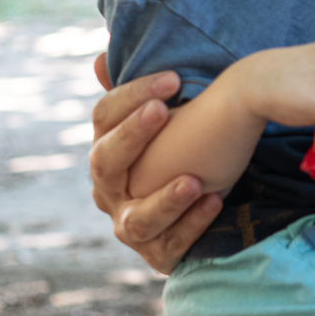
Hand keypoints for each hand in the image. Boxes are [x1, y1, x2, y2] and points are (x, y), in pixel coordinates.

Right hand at [90, 56, 221, 274]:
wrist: (194, 213)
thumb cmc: (177, 154)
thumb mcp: (160, 125)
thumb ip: (135, 95)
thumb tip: (99, 59)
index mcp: (105, 151)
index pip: (104, 116)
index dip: (132, 95)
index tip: (172, 79)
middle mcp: (108, 190)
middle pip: (107, 162)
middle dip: (133, 136)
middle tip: (162, 111)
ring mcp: (129, 226)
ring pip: (137, 218)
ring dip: (165, 198)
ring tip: (194, 180)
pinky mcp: (157, 255)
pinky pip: (171, 244)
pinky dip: (192, 224)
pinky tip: (215, 201)